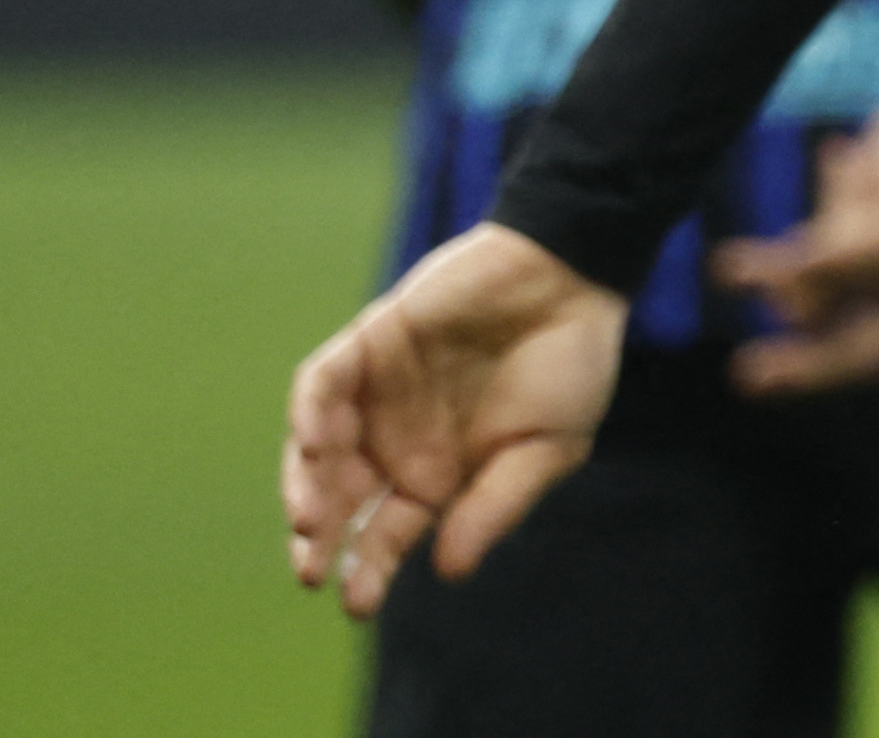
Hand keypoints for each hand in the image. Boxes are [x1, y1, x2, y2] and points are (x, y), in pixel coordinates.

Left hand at [281, 223, 627, 615]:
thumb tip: (448, 571)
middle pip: (340, 499)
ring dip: (306, 486)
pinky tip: (314, 444)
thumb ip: (495, 505)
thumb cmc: (570, 364)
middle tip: (314, 571)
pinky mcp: (371, 342)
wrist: (572, 274)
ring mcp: (379, 391)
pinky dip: (311, 414)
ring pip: (319, 450)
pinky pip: (323, 383)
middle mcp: (398, 438)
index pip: (387, 532)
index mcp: (439, 472)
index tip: (358, 604)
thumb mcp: (546, 449)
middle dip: (321, 539)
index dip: (369, 568)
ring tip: (311, 521)